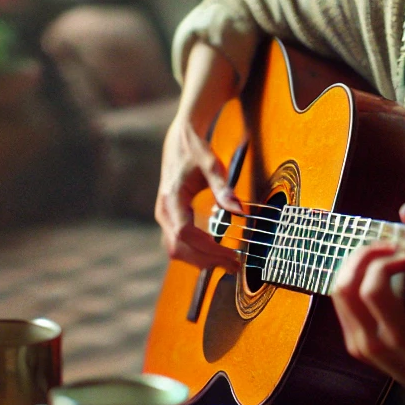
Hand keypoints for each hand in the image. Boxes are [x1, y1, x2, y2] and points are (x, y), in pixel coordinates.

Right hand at [155, 114, 241, 270]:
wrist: (179, 140)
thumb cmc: (196, 150)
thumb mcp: (212, 165)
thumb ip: (224, 189)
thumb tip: (241, 211)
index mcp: (172, 198)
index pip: (186, 233)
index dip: (209, 248)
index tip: (233, 254)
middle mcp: (163, 211)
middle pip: (180, 248)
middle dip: (207, 260)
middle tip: (236, 264)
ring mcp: (164, 217)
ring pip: (177, 250)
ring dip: (201, 260)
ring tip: (228, 261)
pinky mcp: (169, 219)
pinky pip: (178, 244)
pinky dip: (196, 253)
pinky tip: (216, 252)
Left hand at [330, 203, 404, 404]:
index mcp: (399, 335)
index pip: (372, 288)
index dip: (387, 262)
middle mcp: (373, 343)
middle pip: (345, 287)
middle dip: (363, 256)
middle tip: (388, 247)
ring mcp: (360, 347)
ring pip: (339, 293)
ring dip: (357, 266)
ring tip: (384, 257)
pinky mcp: (355, 347)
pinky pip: (343, 305)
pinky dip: (356, 281)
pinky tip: (378, 273)